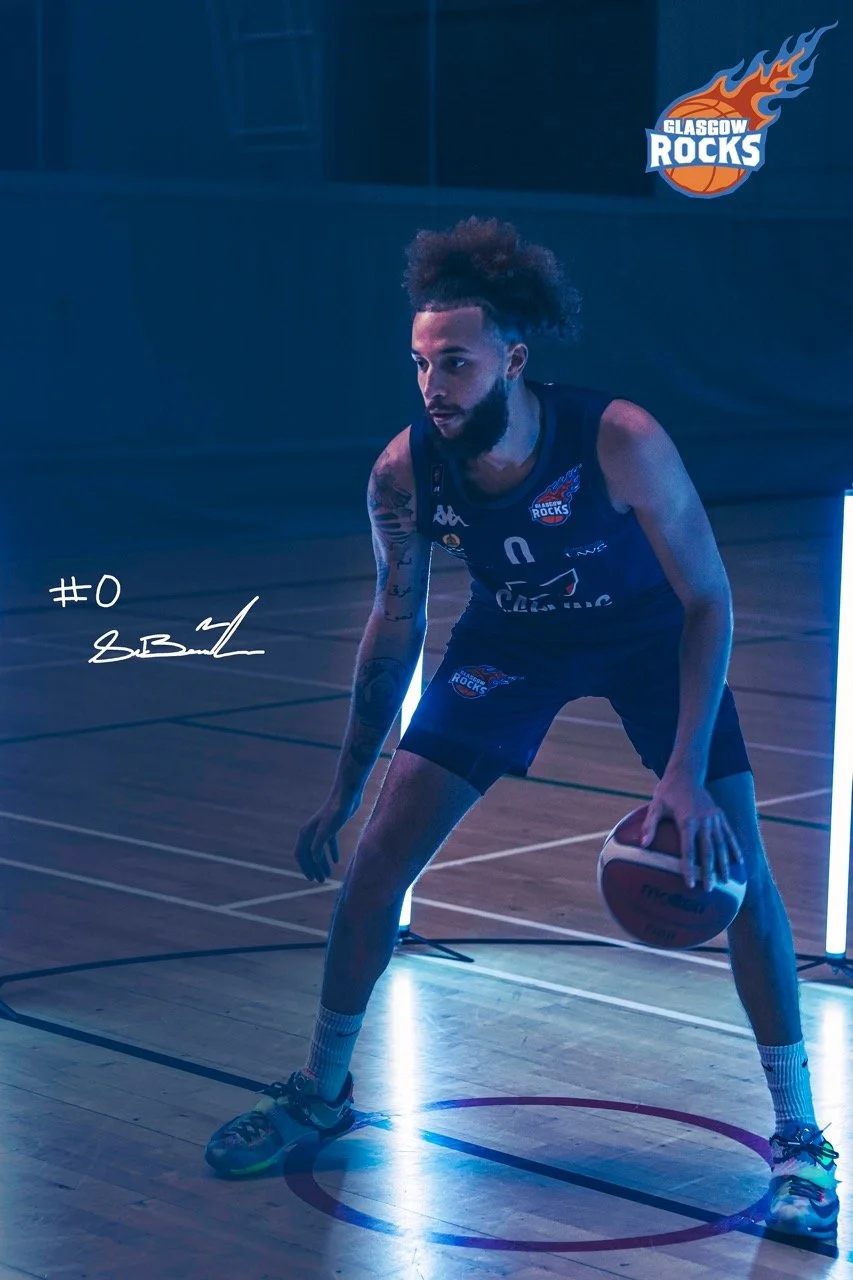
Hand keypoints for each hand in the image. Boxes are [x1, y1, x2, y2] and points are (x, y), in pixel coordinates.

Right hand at [294, 787, 362, 883]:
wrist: (346, 796)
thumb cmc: (336, 812)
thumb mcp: (327, 830)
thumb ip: (319, 845)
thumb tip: (315, 859)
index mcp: (306, 833)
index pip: (301, 854)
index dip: (305, 867)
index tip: (311, 879)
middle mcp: (311, 831)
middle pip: (308, 854)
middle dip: (313, 868)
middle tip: (321, 880)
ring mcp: (321, 829)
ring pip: (318, 850)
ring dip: (321, 863)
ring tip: (327, 875)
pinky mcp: (331, 827)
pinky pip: (328, 844)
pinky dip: (331, 853)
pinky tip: (337, 861)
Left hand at [640, 771, 743, 891]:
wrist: (687, 774)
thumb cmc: (667, 792)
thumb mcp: (655, 805)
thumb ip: (649, 825)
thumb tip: (642, 845)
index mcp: (687, 820)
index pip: (689, 849)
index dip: (689, 867)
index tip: (690, 884)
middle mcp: (704, 820)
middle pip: (708, 850)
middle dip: (709, 871)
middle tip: (709, 889)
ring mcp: (714, 818)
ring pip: (722, 845)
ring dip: (724, 864)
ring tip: (725, 881)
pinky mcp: (720, 816)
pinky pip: (729, 835)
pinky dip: (735, 849)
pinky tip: (739, 863)